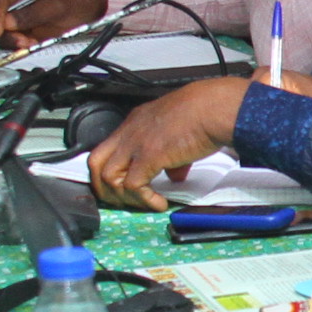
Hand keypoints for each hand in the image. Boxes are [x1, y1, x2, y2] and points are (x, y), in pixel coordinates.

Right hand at [0, 0, 108, 49]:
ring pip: (6, 33)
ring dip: (13, 41)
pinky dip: (21, 46)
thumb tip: (7, 23)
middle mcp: (17, 1)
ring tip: (30, 44)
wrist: (91, 7)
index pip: (1, 0)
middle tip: (21, 42)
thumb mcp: (56, 4)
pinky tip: (33, 45)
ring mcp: (21, 17)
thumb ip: (32, 14)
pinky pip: (17, 40)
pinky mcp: (28, 30)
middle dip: (7, 33)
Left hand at [87, 76, 254, 207]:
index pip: (106, 149)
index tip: (122, 187)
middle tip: (123, 201)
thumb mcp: (179, 131)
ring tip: (144, 204)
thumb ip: (171, 155)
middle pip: (96, 163)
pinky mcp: (148, 156)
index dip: (110, 172)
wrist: (214, 108)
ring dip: (123, 197)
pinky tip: (158, 203)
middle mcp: (129, 132)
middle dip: (105, 187)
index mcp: (135, 122)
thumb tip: (174, 174)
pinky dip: (143, 200)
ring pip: (108, 177)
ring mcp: (136, 143)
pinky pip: (132, 185)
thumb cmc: (204, 113)